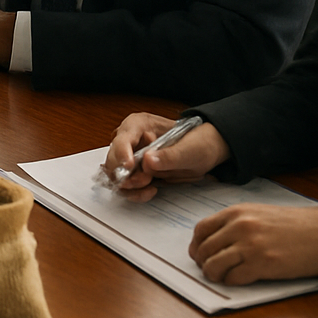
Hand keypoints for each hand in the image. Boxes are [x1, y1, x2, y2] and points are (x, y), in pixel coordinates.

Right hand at [104, 113, 230, 201]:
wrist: (204, 151)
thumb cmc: (198, 143)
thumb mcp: (189, 149)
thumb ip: (169, 155)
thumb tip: (148, 161)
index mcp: (138, 125)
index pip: (122, 139)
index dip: (122, 153)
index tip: (128, 166)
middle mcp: (129, 140)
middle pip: (114, 160)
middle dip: (126, 174)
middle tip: (146, 179)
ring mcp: (130, 157)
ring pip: (116, 175)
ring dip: (130, 186)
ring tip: (151, 186)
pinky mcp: (134, 172)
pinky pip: (126, 186)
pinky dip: (135, 192)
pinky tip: (151, 190)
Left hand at [190, 202, 317, 284]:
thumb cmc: (296, 225)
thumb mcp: (260, 214)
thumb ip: (236, 224)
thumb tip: (213, 242)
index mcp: (237, 212)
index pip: (201, 230)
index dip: (197, 245)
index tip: (199, 255)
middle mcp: (240, 226)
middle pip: (204, 249)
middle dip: (203, 263)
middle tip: (210, 270)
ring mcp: (250, 245)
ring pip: (213, 265)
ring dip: (214, 275)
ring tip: (222, 277)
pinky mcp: (262, 264)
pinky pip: (233, 278)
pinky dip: (232, 282)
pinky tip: (240, 279)